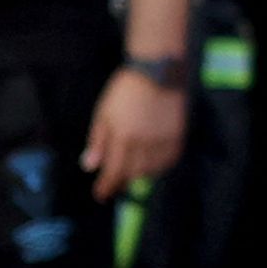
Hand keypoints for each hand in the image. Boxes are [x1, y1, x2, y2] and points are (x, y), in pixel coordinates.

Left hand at [84, 70, 188, 200]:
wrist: (158, 72)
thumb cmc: (125, 90)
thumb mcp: (103, 113)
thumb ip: (97, 141)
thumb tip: (89, 165)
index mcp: (122, 137)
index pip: (113, 172)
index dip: (106, 187)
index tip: (100, 195)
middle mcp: (143, 143)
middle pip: (132, 174)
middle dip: (121, 182)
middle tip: (115, 184)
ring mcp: (162, 140)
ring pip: (151, 170)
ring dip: (140, 175)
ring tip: (132, 173)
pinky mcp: (177, 136)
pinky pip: (169, 160)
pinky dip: (160, 167)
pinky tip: (153, 164)